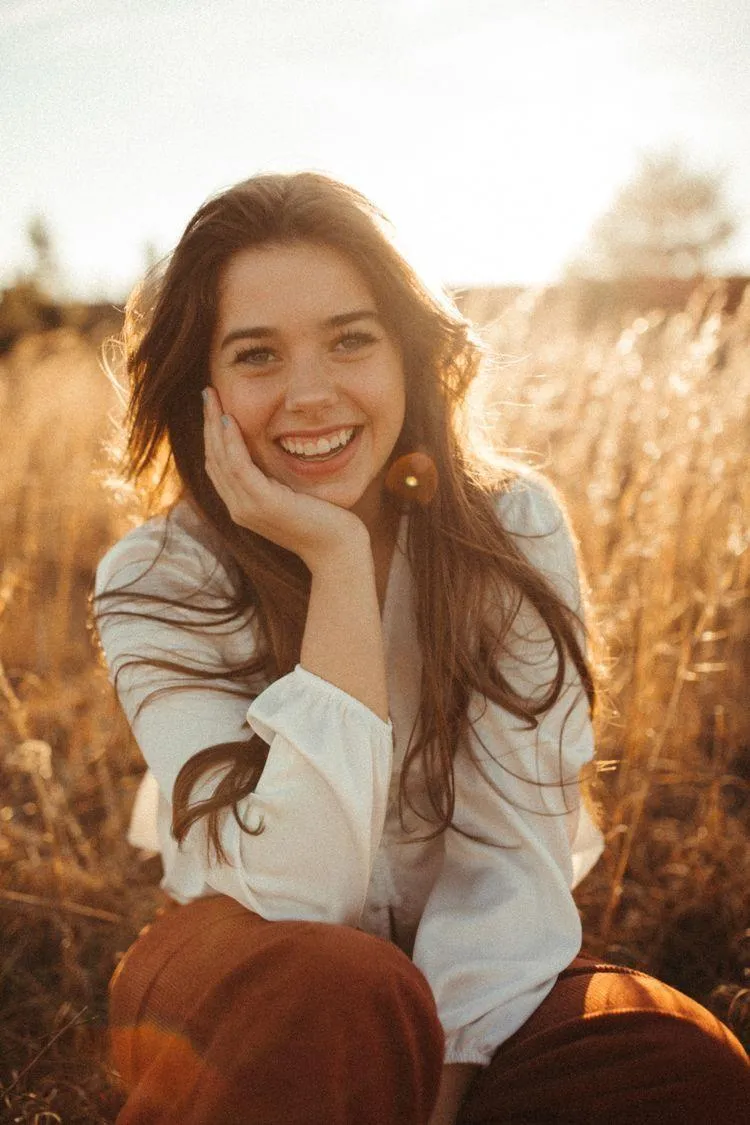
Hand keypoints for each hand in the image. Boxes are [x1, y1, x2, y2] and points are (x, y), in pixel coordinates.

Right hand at [202, 387, 367, 568]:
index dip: (211, 434)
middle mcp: (238, 508)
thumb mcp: (293, 495)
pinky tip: (230, 420)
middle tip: (207, 393)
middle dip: (207, 424)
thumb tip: (274, 453)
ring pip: (220, 460)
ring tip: (212, 398)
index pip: (217, 465)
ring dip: (213, 426)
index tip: (213, 405)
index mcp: (243, 506)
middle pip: (212, 459)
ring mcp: (247, 508)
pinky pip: (239, 467)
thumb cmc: (324, 521)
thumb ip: (277, 479)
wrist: (338, 550)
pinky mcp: (263, 504)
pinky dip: (232, 442)